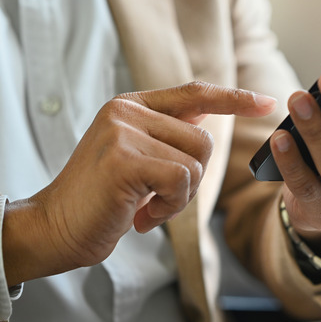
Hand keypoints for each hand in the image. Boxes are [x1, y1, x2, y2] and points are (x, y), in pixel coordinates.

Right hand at [2, 82, 275, 285]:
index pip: (194, 92)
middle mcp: (126, 111)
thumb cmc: (100, 201)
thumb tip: (207, 117)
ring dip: (180, 198)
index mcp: (130, 106)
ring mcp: (122, 132)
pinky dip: (169, 207)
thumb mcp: (135, 158)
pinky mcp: (123, 159)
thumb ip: (165, 135)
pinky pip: (180, 181)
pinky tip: (141, 217)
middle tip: (157, 200)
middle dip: (191, 180)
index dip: (234, 98)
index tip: (267, 103)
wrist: (54, 229)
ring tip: (146, 208)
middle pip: (203, 140)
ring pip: (195, 163)